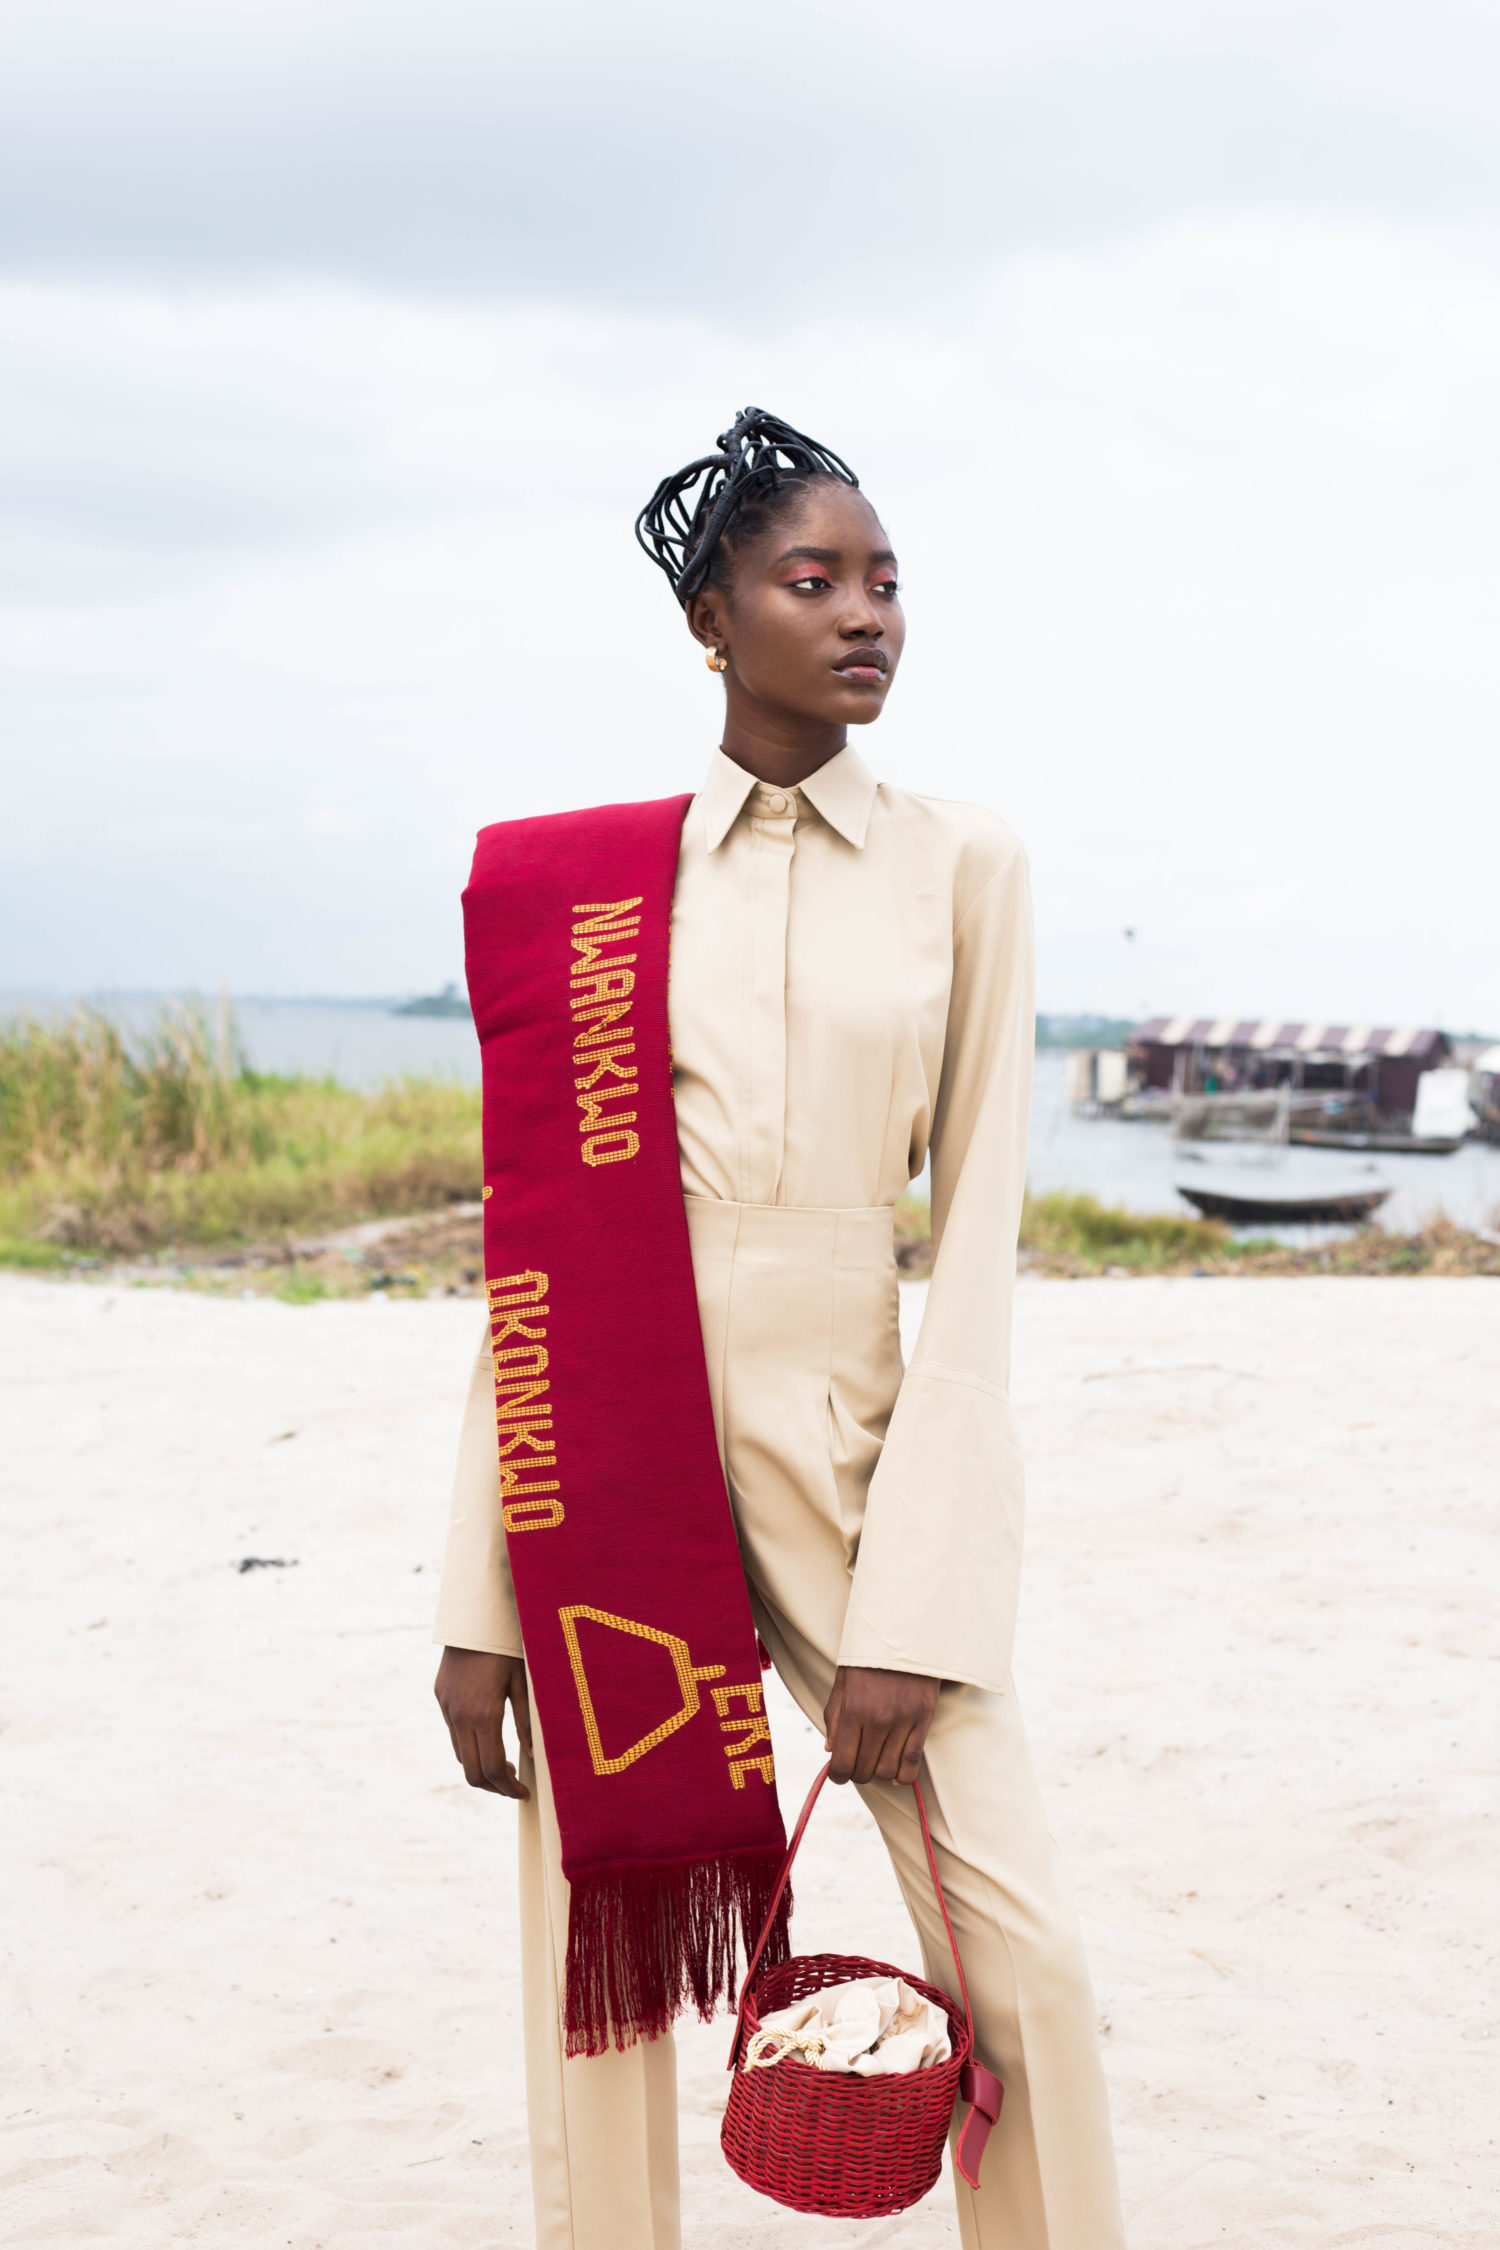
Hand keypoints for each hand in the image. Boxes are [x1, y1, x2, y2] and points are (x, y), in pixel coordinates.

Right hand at [434, 1647, 532, 1799]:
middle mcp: (460, 1715)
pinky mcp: (441, 1698)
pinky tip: (488, 1738)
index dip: (509, 1788)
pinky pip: (454, 1733)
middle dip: (495, 1787)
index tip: (524, 1793)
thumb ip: (527, 1722)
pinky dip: (470, 1747)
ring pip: (460, 1755)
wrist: (474, 1617)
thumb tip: (534, 1756)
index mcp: (484, 1714)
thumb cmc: (508, 1647)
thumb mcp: (524, 1683)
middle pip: (473, 1772)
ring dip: (481, 1768)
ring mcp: (447, 1707)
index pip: (493, 1768)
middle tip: (515, 1786)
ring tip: (505, 1764)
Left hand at [823, 1665, 938, 1786]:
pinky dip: (902, 1774)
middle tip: (858, 1762)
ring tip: (877, 1760)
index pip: (842, 1764)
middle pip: (865, 1771)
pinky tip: (896, 1769)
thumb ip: (834, 1718)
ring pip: (888, 1771)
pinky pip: (912, 1763)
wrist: (904, 1634)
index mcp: (853, 1710)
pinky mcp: (923, 1720)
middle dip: (857, 1773)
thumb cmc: (868, 1659)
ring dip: (879, 1773)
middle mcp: (877, 1719)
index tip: (839, 1773)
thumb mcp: (843, 1683)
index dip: (838, 1776)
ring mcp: (903, 1721)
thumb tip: (830, 1752)